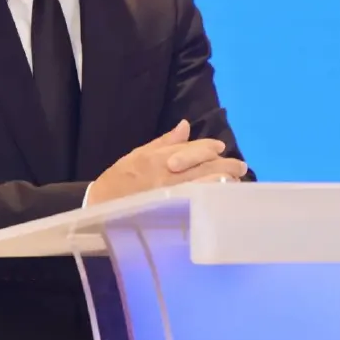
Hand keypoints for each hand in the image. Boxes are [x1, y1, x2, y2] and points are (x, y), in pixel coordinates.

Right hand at [85, 119, 247, 205]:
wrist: (99, 207)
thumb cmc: (119, 180)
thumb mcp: (137, 155)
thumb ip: (164, 142)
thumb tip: (185, 126)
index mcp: (159, 158)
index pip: (193, 149)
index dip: (209, 147)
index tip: (221, 148)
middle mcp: (168, 175)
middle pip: (205, 167)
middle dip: (226, 165)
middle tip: (241, 166)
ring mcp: (172, 196)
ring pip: (207, 186)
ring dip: (224, 182)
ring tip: (235, 181)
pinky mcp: (173, 213)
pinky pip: (200, 204)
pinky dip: (213, 198)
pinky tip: (222, 198)